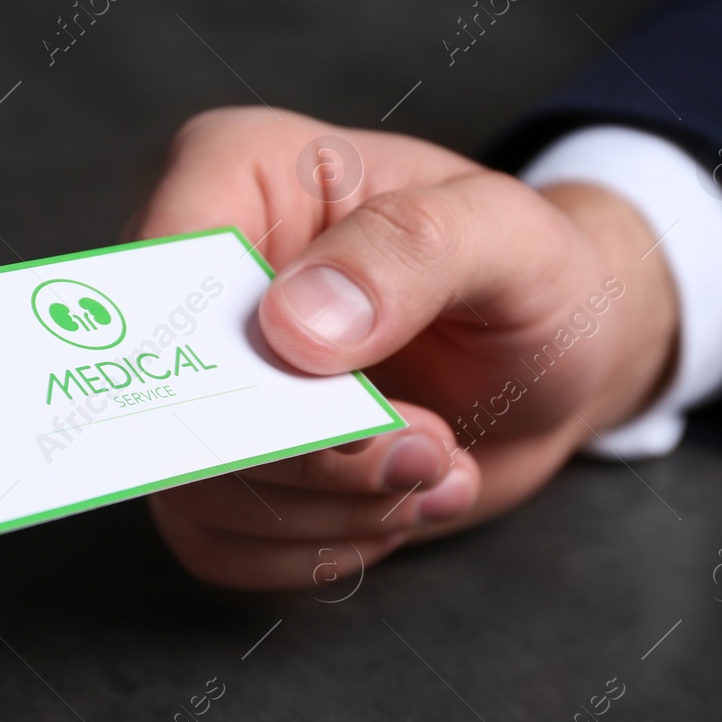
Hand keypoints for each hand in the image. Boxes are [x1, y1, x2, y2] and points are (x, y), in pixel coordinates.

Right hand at [132, 107, 678, 589]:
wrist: (558, 365)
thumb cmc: (530, 274)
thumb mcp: (508, 237)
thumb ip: (408, 252)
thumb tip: (292, 326)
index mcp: (237, 174)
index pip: (163, 256)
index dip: (225, 347)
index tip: (336, 393)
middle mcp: (197, 280)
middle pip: (173, 397)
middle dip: (310, 453)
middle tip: (424, 448)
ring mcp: (199, 383)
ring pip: (195, 491)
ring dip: (333, 508)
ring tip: (432, 466)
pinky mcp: (219, 472)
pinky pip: (218, 545)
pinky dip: (319, 546)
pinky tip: (396, 503)